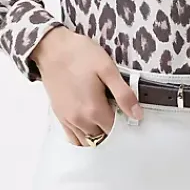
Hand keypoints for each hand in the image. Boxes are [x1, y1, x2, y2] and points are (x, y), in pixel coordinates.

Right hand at [30, 27, 144, 145]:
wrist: (52, 49)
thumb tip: (137, 114)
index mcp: (93, 110)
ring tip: (104, 115)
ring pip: (87, 140)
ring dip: (98, 134)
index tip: (127, 111)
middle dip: (112, 129)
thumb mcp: (107, 69)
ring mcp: (68, 119)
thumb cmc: (79, 55)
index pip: (115, 131)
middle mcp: (79, 120)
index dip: (125, 123)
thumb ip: (123, 94)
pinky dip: (83, 136)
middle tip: (116, 110)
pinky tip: (89, 123)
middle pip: (102, 138)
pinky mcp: (60, 115)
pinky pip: (73, 137)